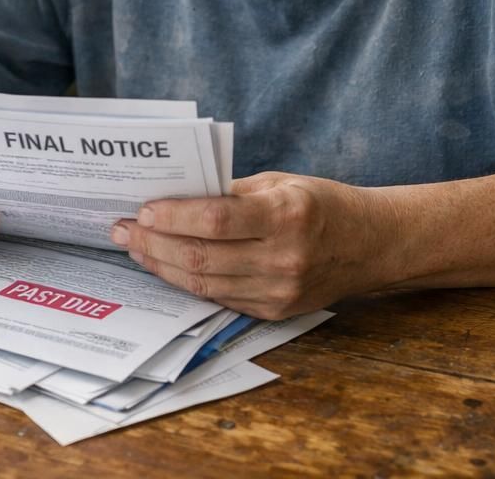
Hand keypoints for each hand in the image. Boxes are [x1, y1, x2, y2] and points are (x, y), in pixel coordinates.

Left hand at [110, 172, 383, 318]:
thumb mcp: (281, 183)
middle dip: (153, 243)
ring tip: (135, 247)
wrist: (372, 245)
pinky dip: (187, 282)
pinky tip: (165, 265)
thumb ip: (231, 192)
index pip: (215, 219)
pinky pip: (219, 297)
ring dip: (161, 266)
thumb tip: (174, 196)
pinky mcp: (275, 310)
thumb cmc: (322, 204)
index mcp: (286, 215)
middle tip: (122, 229)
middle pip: (202, 257)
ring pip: (204, 284)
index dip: (173, 216)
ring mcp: (280, 290)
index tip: (142, 209)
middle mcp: (284, 258)